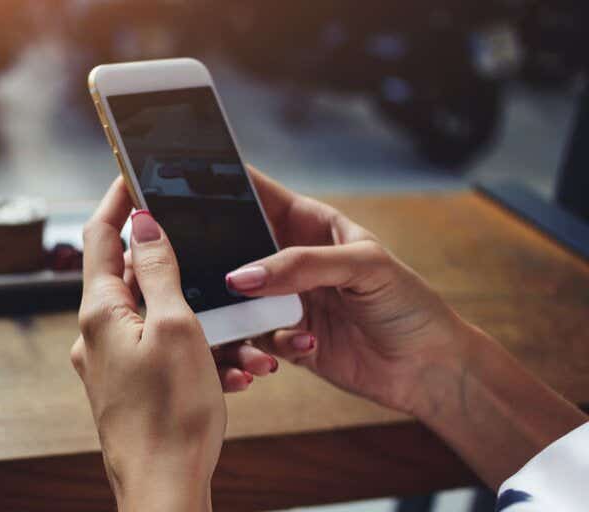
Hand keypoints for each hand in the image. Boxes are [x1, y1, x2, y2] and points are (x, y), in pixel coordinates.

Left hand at [72, 178, 252, 510]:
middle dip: (171, 262)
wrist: (163, 489)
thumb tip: (141, 222)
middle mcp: (96, 334)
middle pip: (126, 274)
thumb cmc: (172, 415)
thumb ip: (157, 271)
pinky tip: (228, 369)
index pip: (98, 236)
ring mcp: (109, 363)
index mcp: (100, 312)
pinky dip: (193, 350)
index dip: (116, 201)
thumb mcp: (176, 327)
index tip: (135, 173)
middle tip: (203, 249)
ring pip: (152, 317)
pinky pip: (159, 352)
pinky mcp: (126, 387)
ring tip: (237, 336)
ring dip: (194, 315)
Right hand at [220, 168, 469, 414]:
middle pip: (230, 247)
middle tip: (199, 266)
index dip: (221, 184)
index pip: (254, 191)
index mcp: (307, 223)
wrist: (427, 369)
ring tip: (263, 325)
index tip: (184, 186)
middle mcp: (287, 258)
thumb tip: (241, 277)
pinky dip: (263, 346)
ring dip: (237, 314)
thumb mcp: (364, 267)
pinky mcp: (280, 338)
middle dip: (213, 257)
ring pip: (232, 298)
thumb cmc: (408, 304)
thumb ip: (301, 265)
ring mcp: (281, 299)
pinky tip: (306, 346)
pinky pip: (249, 339)